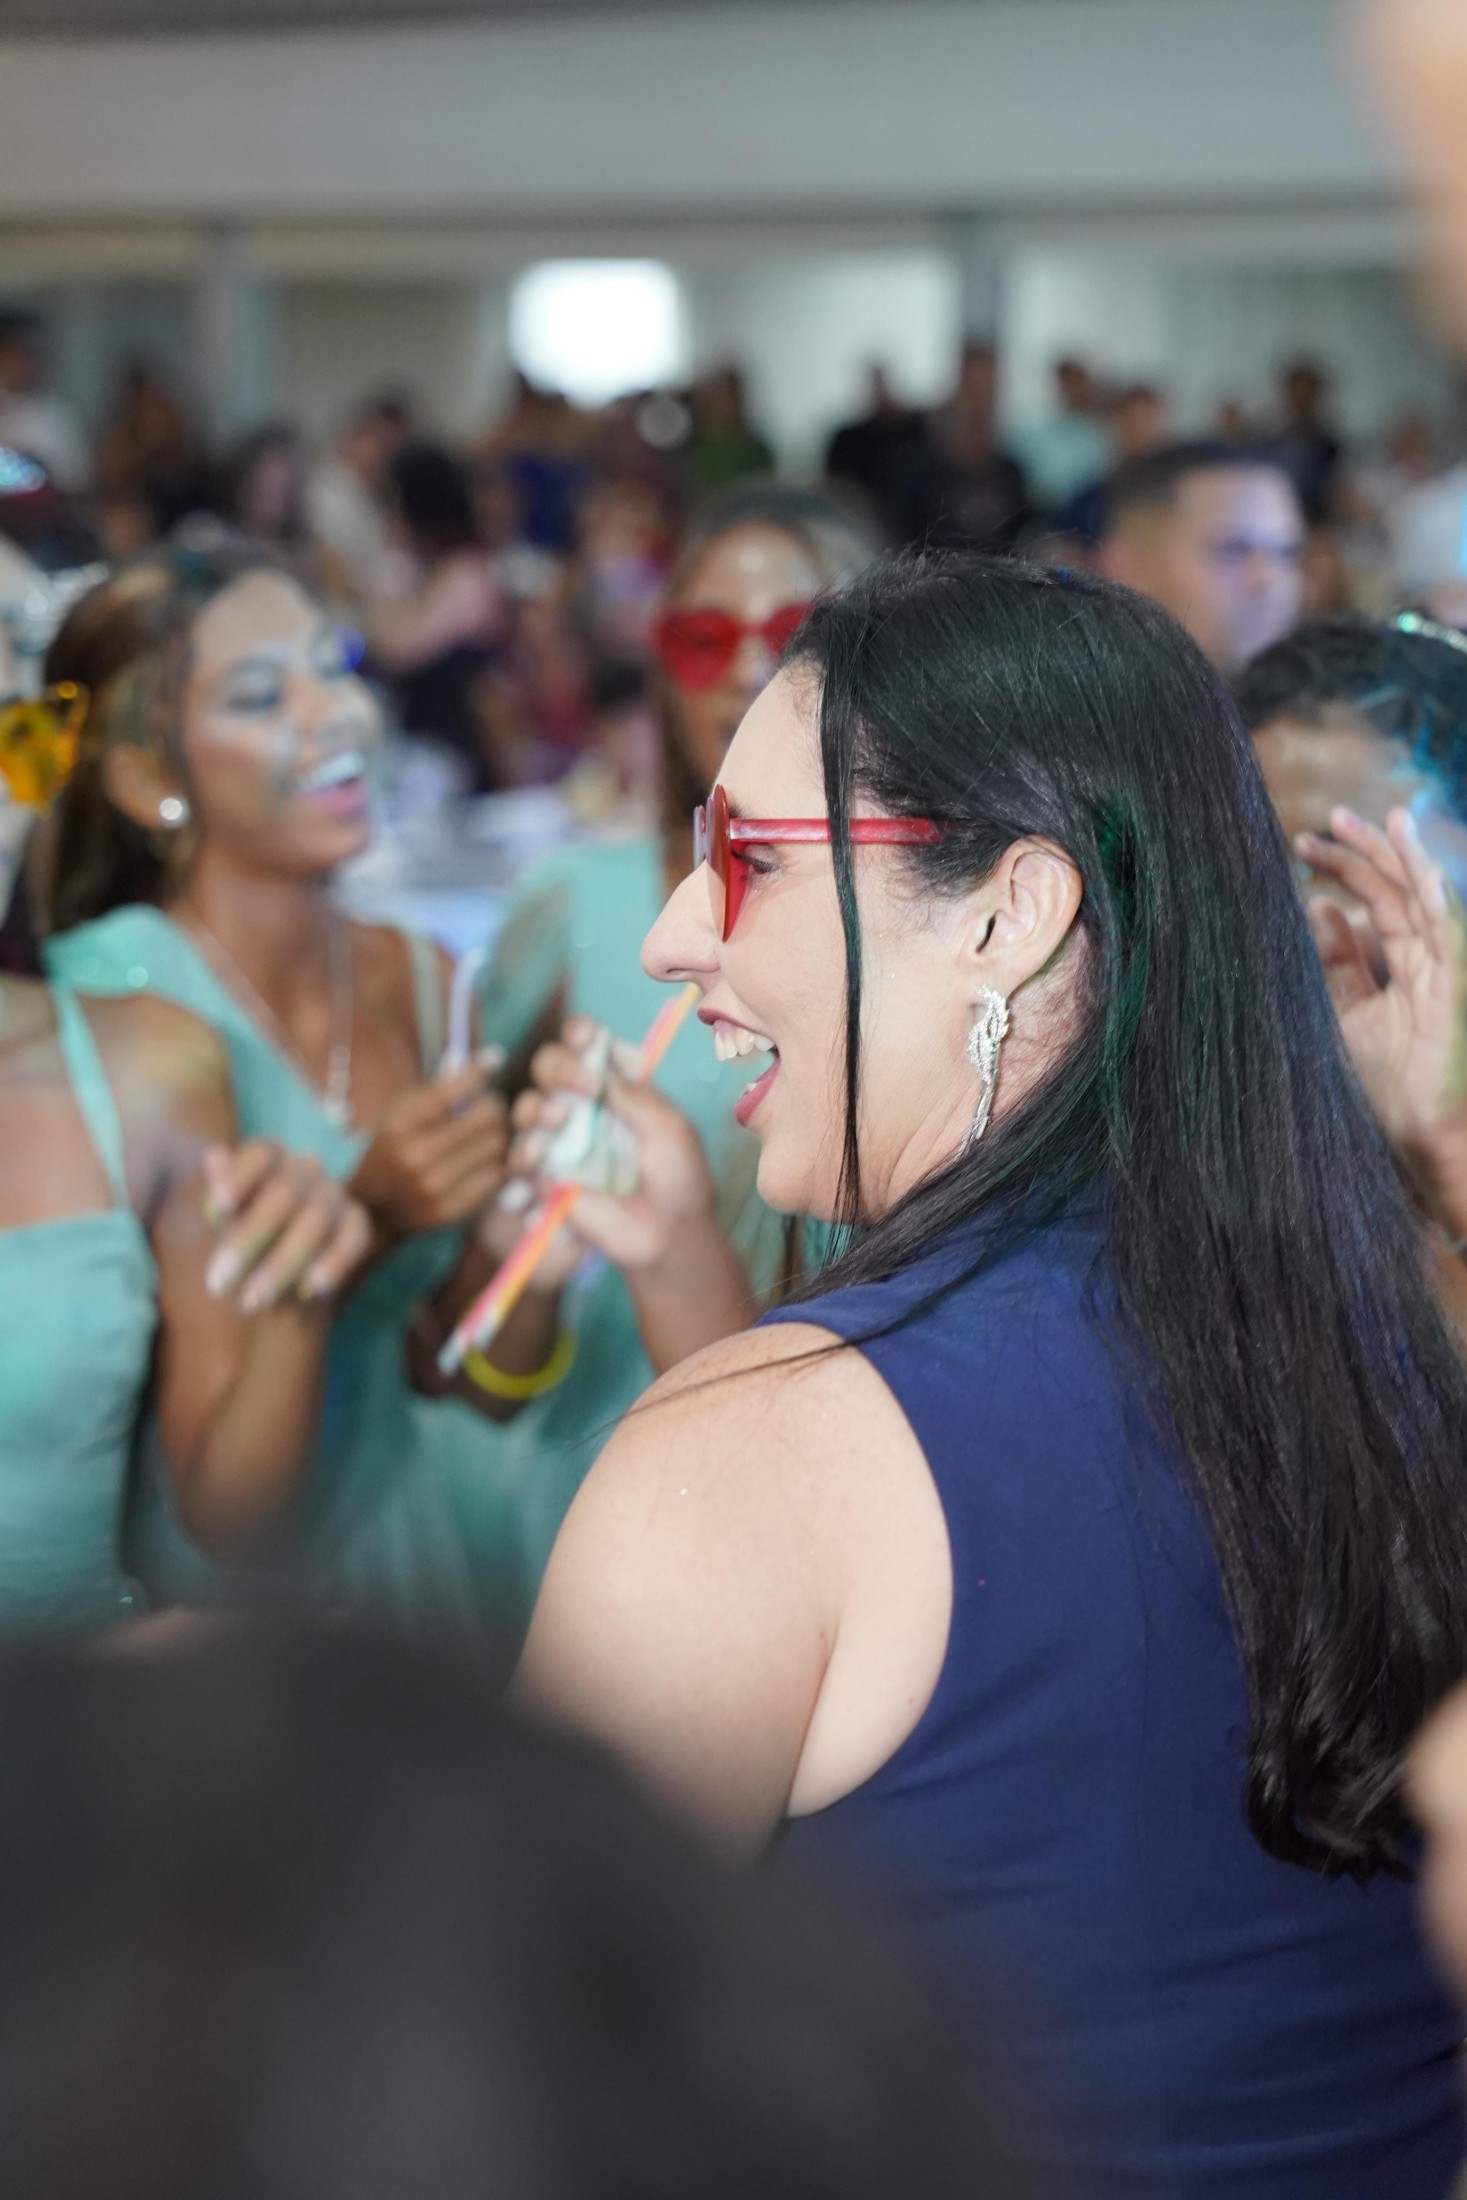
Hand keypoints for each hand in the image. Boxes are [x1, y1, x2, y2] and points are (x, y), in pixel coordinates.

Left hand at [201, 1141, 371, 1311]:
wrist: (278, 1279)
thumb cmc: (245, 1243)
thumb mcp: (227, 1226)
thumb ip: (223, 1201)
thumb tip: (212, 1155)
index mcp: (271, 1159)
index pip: (260, 1154)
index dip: (239, 1177)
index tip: (215, 1208)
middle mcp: (306, 1170)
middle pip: (284, 1193)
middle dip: (250, 1239)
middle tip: (218, 1283)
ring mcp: (335, 1196)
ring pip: (315, 1222)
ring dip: (283, 1264)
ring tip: (253, 1301)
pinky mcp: (357, 1226)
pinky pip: (352, 1241)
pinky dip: (333, 1265)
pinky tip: (309, 1291)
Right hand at [349, 1053, 508, 1238]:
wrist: (373, 1206)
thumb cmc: (394, 1145)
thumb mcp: (401, 1109)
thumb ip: (441, 1086)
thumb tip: (493, 1059)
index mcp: (399, 1126)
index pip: (450, 1093)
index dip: (478, 1073)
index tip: (492, 1062)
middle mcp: (416, 1157)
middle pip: (485, 1117)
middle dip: (492, 1105)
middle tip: (487, 1106)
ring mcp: (434, 1188)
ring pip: (497, 1146)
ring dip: (496, 1135)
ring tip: (484, 1135)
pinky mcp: (450, 1211)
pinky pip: (497, 1176)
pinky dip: (496, 1163)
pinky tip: (483, 1160)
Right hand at [503, 1017, 718, 1276]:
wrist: (669, 1234)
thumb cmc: (677, 1175)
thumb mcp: (668, 1129)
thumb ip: (634, 1097)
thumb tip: (597, 1067)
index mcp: (614, 1082)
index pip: (584, 1042)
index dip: (579, 1035)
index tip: (586, 1041)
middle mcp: (580, 1104)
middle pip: (547, 1066)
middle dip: (559, 1069)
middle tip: (585, 1091)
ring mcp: (559, 1140)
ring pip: (524, 1109)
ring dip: (538, 1112)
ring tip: (560, 1126)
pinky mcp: (545, 1177)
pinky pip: (520, 1162)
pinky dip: (528, 1159)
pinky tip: (545, 1164)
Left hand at [1297, 808, 1466, 1172]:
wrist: (1424, 1140)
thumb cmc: (1394, 1087)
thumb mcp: (1352, 1015)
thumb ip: (1340, 964)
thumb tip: (1320, 907)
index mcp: (1409, 965)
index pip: (1381, 901)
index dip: (1349, 867)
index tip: (1307, 843)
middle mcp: (1433, 961)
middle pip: (1404, 891)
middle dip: (1371, 852)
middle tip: (1330, 819)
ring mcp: (1451, 975)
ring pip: (1435, 903)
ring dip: (1412, 861)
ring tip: (1387, 822)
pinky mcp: (1459, 994)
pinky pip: (1455, 941)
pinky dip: (1442, 907)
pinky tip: (1426, 877)